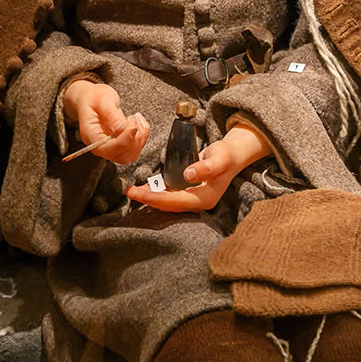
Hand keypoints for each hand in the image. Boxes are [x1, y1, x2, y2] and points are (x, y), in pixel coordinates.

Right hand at [63, 80, 149, 163]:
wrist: (92, 98)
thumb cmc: (94, 97)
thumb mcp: (102, 99)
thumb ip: (111, 114)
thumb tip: (122, 127)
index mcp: (90, 135)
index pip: (107, 149)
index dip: (124, 141)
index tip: (133, 127)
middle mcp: (100, 146)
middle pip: (121, 156)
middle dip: (134, 140)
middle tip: (134, 119)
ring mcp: (110, 147)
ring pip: (130, 155)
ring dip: (140, 138)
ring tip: (136, 118)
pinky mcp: (120, 145)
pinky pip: (135, 148)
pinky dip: (142, 136)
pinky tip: (137, 122)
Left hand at [127, 123, 272, 211]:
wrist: (230, 156)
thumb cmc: (226, 156)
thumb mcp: (219, 157)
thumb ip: (206, 167)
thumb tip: (188, 175)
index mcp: (205, 198)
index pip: (178, 201)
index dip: (158, 198)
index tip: (142, 193)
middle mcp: (197, 203)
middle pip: (169, 205)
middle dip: (149, 199)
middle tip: (130, 192)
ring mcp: (192, 199)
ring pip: (167, 202)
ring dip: (149, 197)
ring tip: (132, 191)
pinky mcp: (186, 194)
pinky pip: (168, 196)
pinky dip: (155, 192)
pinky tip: (143, 187)